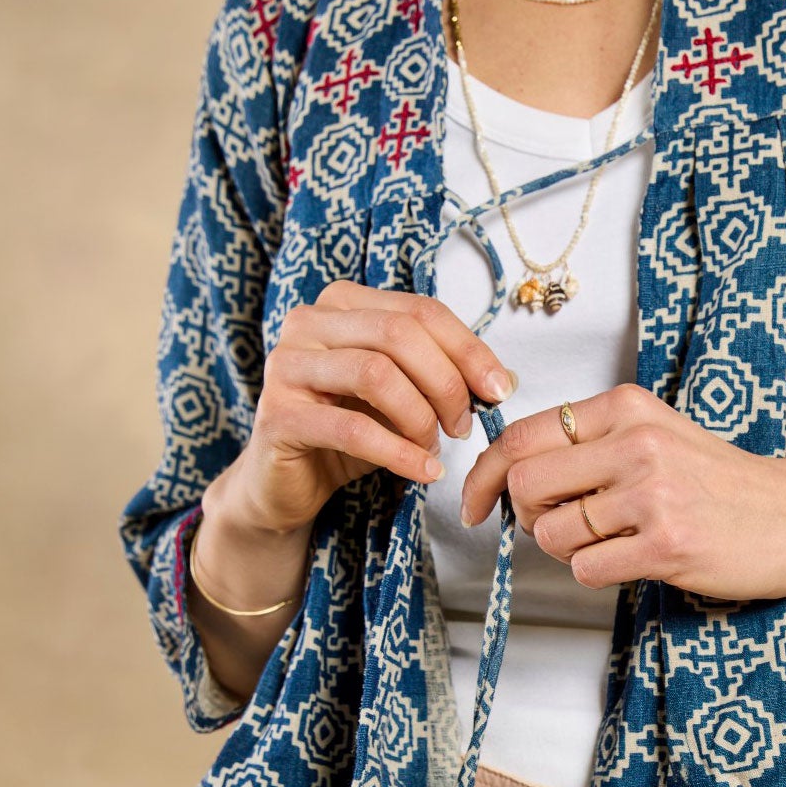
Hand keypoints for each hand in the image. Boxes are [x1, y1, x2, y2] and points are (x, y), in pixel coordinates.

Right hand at [207, 281, 517, 541]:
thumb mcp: (403, 397)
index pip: (420, 310)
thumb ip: (445, 378)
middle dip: (445, 383)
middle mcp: (308, 321)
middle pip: (399, 334)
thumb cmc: (348, 433)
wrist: (288, 483)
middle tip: (464, 426)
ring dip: (420, 417)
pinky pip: (353, 429)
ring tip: (436, 448)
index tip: (499, 390)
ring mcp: (287, 365)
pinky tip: (425, 471)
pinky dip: (399, 453)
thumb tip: (508, 379)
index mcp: (343, 303)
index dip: (468, 349)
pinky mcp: (277, 415)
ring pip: (375, 373)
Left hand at [458, 383, 785, 599]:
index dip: (484, 475)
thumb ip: (590, 446)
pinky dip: (599, 574)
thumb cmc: (723, 483)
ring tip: (612, 544)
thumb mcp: (656, 436)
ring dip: (568, 550)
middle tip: (559, 528)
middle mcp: (637, 443)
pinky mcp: (668, 544)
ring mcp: (653, 494)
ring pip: (553, 533)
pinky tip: (635, 561)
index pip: (522, 435)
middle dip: (526, 518)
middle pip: (525, 485)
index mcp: (626, 408)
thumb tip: (508, 477)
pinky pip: (589, 568)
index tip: (473, 502)